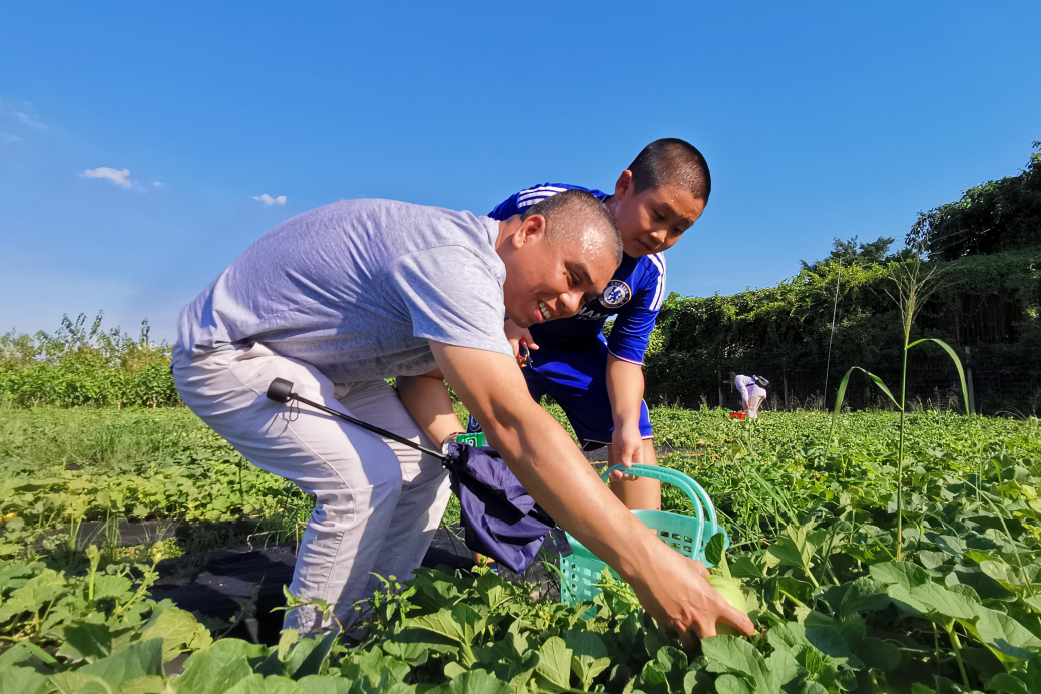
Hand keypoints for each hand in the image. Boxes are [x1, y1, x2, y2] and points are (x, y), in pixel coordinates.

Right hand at [504, 320, 537, 367]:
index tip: (526, 363)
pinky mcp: (501, 343)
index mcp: (512, 343)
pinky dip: (512, 353)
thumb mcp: (525, 332)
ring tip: (521, 356)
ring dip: (515, 357)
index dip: (521, 362)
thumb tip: (537, 348)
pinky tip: (516, 351)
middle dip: (518, 361)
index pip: (516, 357)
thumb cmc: (516, 325)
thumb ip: (530, 341)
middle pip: (511, 358)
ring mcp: (502, 345)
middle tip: (524, 360)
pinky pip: (506, 351)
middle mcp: (506, 346)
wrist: (506, 319)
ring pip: (509, 355)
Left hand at [609, 420, 643, 480]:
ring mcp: (624, 461)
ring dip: (617, 476)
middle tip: (616, 473)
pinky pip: (616, 469)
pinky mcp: (618, 459)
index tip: (625, 473)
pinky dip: (613, 472)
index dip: (632, 475)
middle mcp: (633, 462)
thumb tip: (627, 465)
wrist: (623, 426)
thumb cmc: (630, 433)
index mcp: (639, 459)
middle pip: (629, 475)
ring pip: (622, 474)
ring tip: (611, 474)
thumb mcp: (629, 443)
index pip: (638, 473)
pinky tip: (609, 473)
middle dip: (623, 477)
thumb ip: (627, 454)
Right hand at [627, 535, 754, 645]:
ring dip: (692, 642)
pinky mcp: (664, 624)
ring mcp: (681, 624)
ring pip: (690, 645)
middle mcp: (700, 619)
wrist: (646, 566)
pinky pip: (672, 632)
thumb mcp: (694, 567)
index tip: (749, 632)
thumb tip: (705, 577)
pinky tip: (670, 619)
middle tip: (714, 641)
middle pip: (713, 644)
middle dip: (715, 646)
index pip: (739, 622)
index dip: (747, 630)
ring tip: (690, 636)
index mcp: (713, 603)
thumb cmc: (673, 562)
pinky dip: (674, 629)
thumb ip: (703, 575)